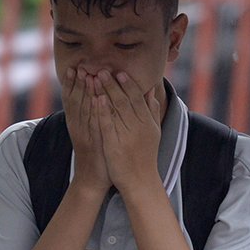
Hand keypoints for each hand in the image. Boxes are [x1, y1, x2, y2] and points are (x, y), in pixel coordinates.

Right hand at [60, 66, 109, 193]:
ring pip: (84, 110)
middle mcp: (78, 127)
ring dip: (84, 92)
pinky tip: (97, 98)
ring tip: (85, 75)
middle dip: (77, 83)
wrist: (93, 179)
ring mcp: (86, 134)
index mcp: (76, 124)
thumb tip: (95, 98)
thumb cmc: (96, 155)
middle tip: (78, 66)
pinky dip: (95, 110)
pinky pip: (94, 123)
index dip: (72, 84)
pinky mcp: (95, 142)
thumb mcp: (91, 133)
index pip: (72, 100)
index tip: (74, 68)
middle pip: (76, 101)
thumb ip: (92, 116)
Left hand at [94, 70, 162, 195]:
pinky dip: (102, 111)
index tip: (120, 71)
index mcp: (146, 121)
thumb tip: (150, 92)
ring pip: (115, 109)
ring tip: (95, 78)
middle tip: (103, 69)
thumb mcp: (154, 131)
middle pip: (124, 100)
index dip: (128, 84)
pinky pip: (108, 124)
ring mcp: (126, 134)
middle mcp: (138, 125)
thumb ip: (152, 110)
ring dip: (105, 92)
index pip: (137, 98)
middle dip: (113, 83)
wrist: (141, 181)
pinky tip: (95, 99)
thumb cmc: (146, 156)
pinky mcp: (114, 143)